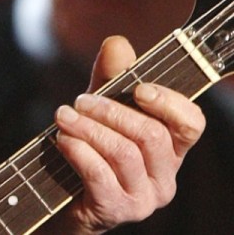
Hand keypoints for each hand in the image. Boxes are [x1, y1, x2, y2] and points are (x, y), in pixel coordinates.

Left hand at [51, 36, 205, 233]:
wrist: (61, 198)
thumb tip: (117, 43)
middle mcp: (165, 176)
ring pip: (124, 152)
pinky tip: (62, 140)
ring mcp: (144, 197)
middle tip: (80, 101)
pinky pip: (100, 174)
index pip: (190, 123)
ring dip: (88, 128)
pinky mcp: (116, 209)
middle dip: (111, 111)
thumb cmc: (88, 148)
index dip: (168, 102)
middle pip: (150, 134)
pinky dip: (78, 151)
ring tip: (63, 116)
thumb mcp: (99, 110)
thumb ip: (110, 78)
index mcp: (171, 149)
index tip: (138, 88)